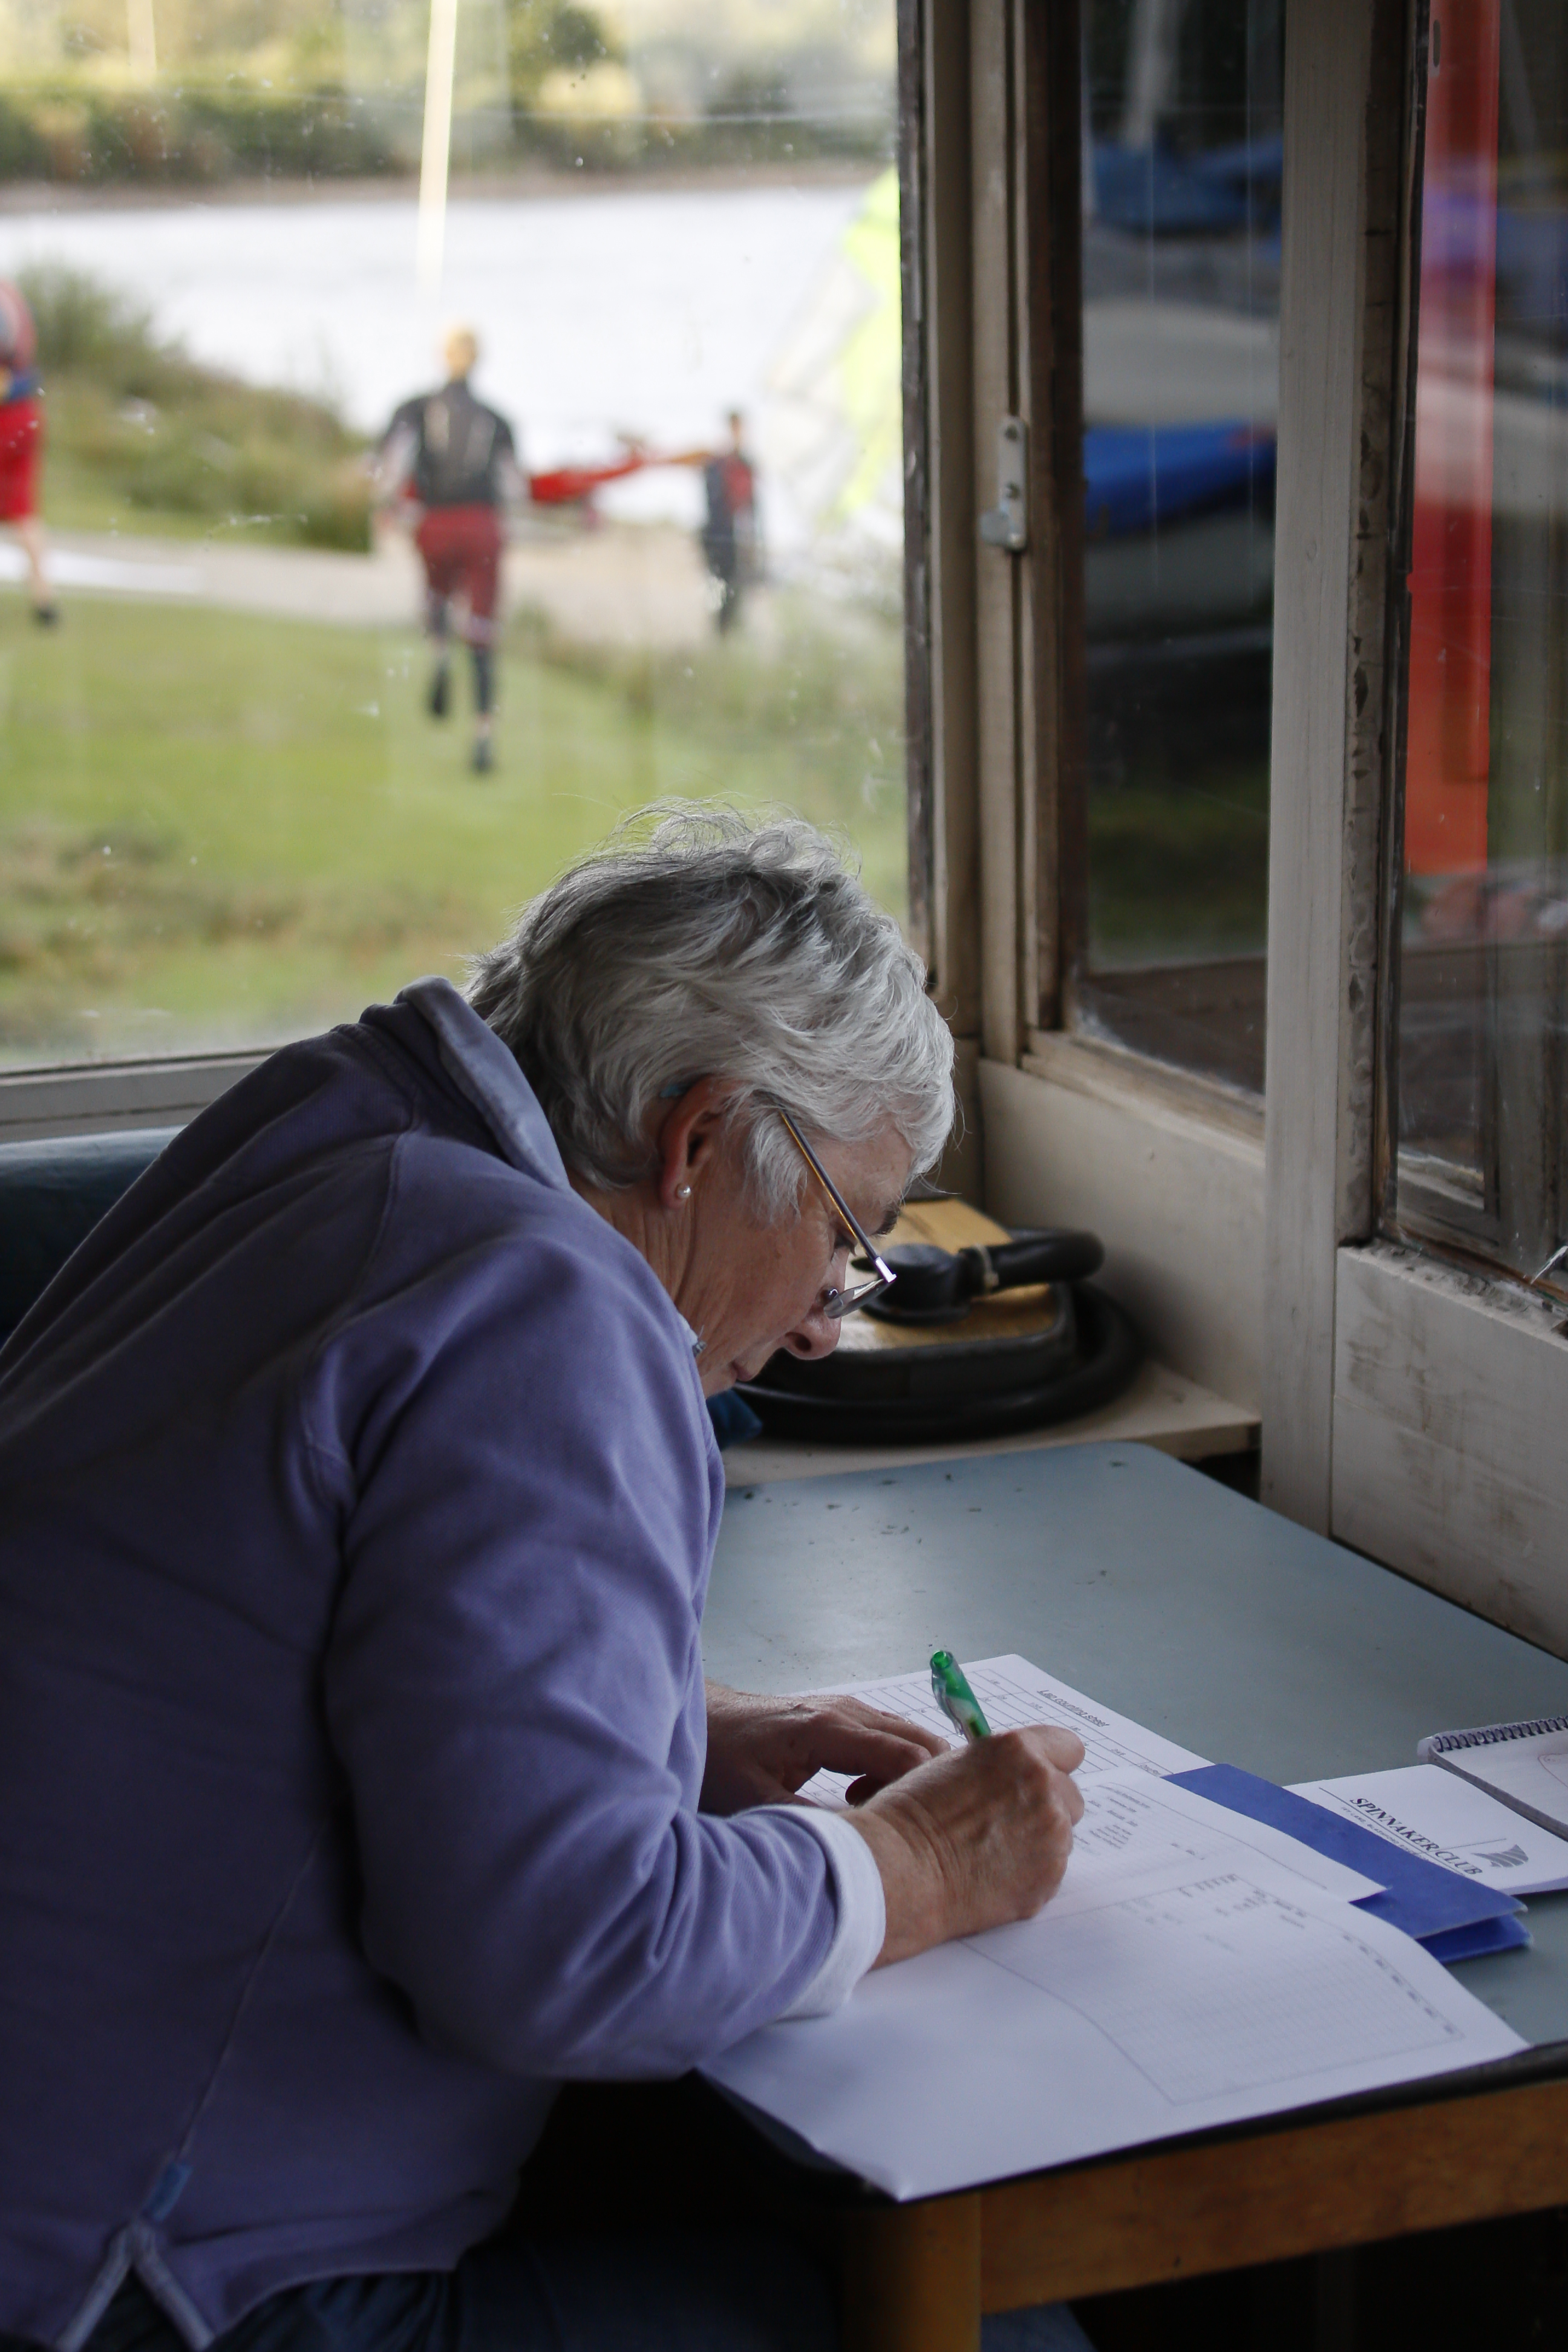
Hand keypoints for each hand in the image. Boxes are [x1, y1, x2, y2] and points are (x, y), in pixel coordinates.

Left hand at [701, 1681, 946, 1814]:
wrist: (703, 1721)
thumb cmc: (720, 1757)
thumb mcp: (752, 1799)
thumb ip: (802, 1820)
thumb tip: (850, 1847)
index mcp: (829, 1730)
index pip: (904, 1754)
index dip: (926, 1792)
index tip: (928, 1832)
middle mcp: (847, 1713)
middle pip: (919, 1740)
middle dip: (932, 1785)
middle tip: (920, 1830)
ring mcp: (847, 1712)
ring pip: (909, 1738)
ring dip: (913, 1777)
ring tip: (891, 1818)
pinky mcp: (843, 1719)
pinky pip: (889, 1739)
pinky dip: (896, 1768)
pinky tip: (866, 1799)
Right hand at [846, 1725, 1086, 1965]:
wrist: (900, 1868)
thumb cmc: (911, 1814)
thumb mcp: (952, 1764)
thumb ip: (996, 1767)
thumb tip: (1013, 1778)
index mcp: (1020, 1751)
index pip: (1067, 1747)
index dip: (1050, 1764)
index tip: (1037, 1776)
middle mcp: (1044, 1787)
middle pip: (1069, 1795)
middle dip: (1045, 1806)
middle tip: (1007, 1822)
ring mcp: (1052, 1834)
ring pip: (1061, 1835)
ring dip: (1037, 1841)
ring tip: (992, 1852)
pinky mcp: (1050, 1877)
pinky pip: (1051, 1871)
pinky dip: (1029, 1873)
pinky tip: (992, 1875)